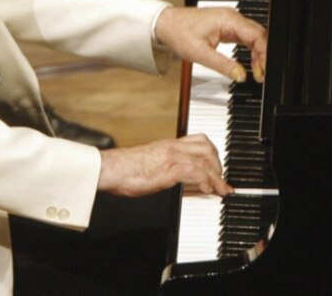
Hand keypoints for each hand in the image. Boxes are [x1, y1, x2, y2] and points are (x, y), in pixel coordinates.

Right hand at [97, 134, 232, 196]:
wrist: (110, 169)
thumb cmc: (125, 169)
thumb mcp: (151, 163)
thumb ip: (165, 166)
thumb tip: (176, 179)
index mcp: (169, 145)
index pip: (199, 141)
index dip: (213, 155)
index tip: (217, 170)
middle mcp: (172, 147)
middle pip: (207, 149)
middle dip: (218, 165)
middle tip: (220, 181)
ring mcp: (171, 157)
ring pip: (204, 160)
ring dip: (216, 176)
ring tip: (219, 188)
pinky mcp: (167, 169)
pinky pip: (194, 171)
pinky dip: (204, 181)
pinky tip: (206, 190)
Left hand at [154, 6, 267, 82]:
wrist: (166, 24)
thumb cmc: (179, 33)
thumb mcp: (200, 54)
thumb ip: (223, 65)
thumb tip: (240, 75)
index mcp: (228, 20)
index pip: (256, 35)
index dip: (265, 53)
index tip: (265, 69)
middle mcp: (232, 18)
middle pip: (258, 35)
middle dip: (263, 55)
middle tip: (262, 74)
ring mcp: (231, 22)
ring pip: (254, 37)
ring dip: (258, 54)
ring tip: (256, 72)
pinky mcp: (228, 27)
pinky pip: (246, 38)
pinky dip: (251, 50)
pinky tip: (250, 62)